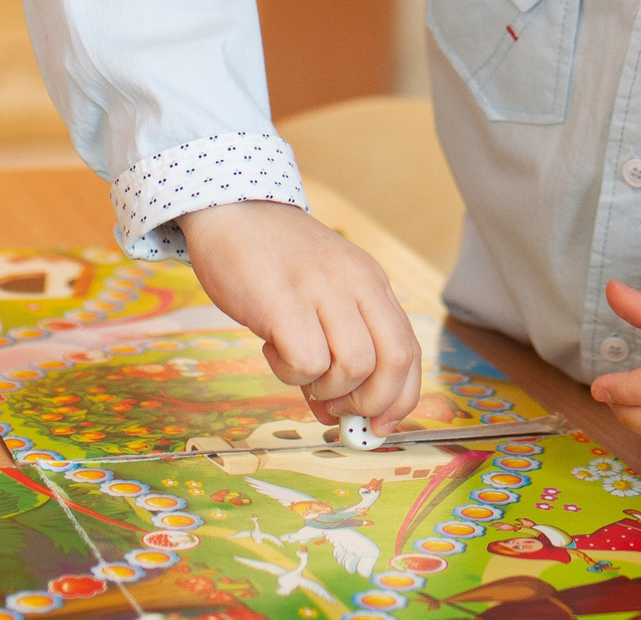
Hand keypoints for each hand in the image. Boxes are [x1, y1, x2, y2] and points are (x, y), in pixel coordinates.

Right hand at [178, 201, 421, 429]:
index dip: (401, 398)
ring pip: (353, 366)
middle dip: (371, 404)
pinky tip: (273, 349)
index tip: (379, 427)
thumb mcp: (321, 297)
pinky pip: (307, 360)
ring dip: (325, 388)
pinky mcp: (282, 301)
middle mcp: (357, 284)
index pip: (409, 351)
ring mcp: (322, 289)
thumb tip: (340, 417)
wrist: (231, 212)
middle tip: (336, 409)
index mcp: (373, 284)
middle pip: (393, 361)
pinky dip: (292, 374)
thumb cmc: (274, 262)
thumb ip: (336, 351)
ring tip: (296, 366)